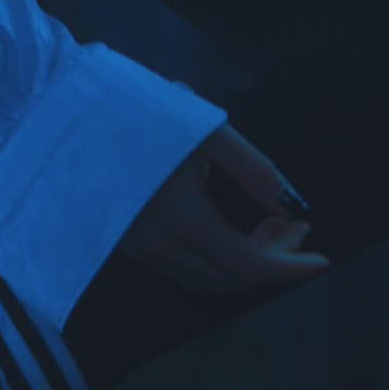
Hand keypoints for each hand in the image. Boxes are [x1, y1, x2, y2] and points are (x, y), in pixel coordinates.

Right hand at [119, 121, 330, 294]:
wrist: (66, 113)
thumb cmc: (136, 110)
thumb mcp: (202, 128)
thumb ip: (252, 168)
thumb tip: (290, 205)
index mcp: (180, 219)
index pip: (249, 265)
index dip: (291, 267)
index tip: (322, 258)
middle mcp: (158, 246)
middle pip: (233, 277)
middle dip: (275, 257)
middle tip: (296, 224)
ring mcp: (139, 250)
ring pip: (209, 278)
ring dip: (248, 260)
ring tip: (270, 224)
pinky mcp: (127, 245)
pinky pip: (186, 270)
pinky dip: (219, 259)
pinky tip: (229, 228)